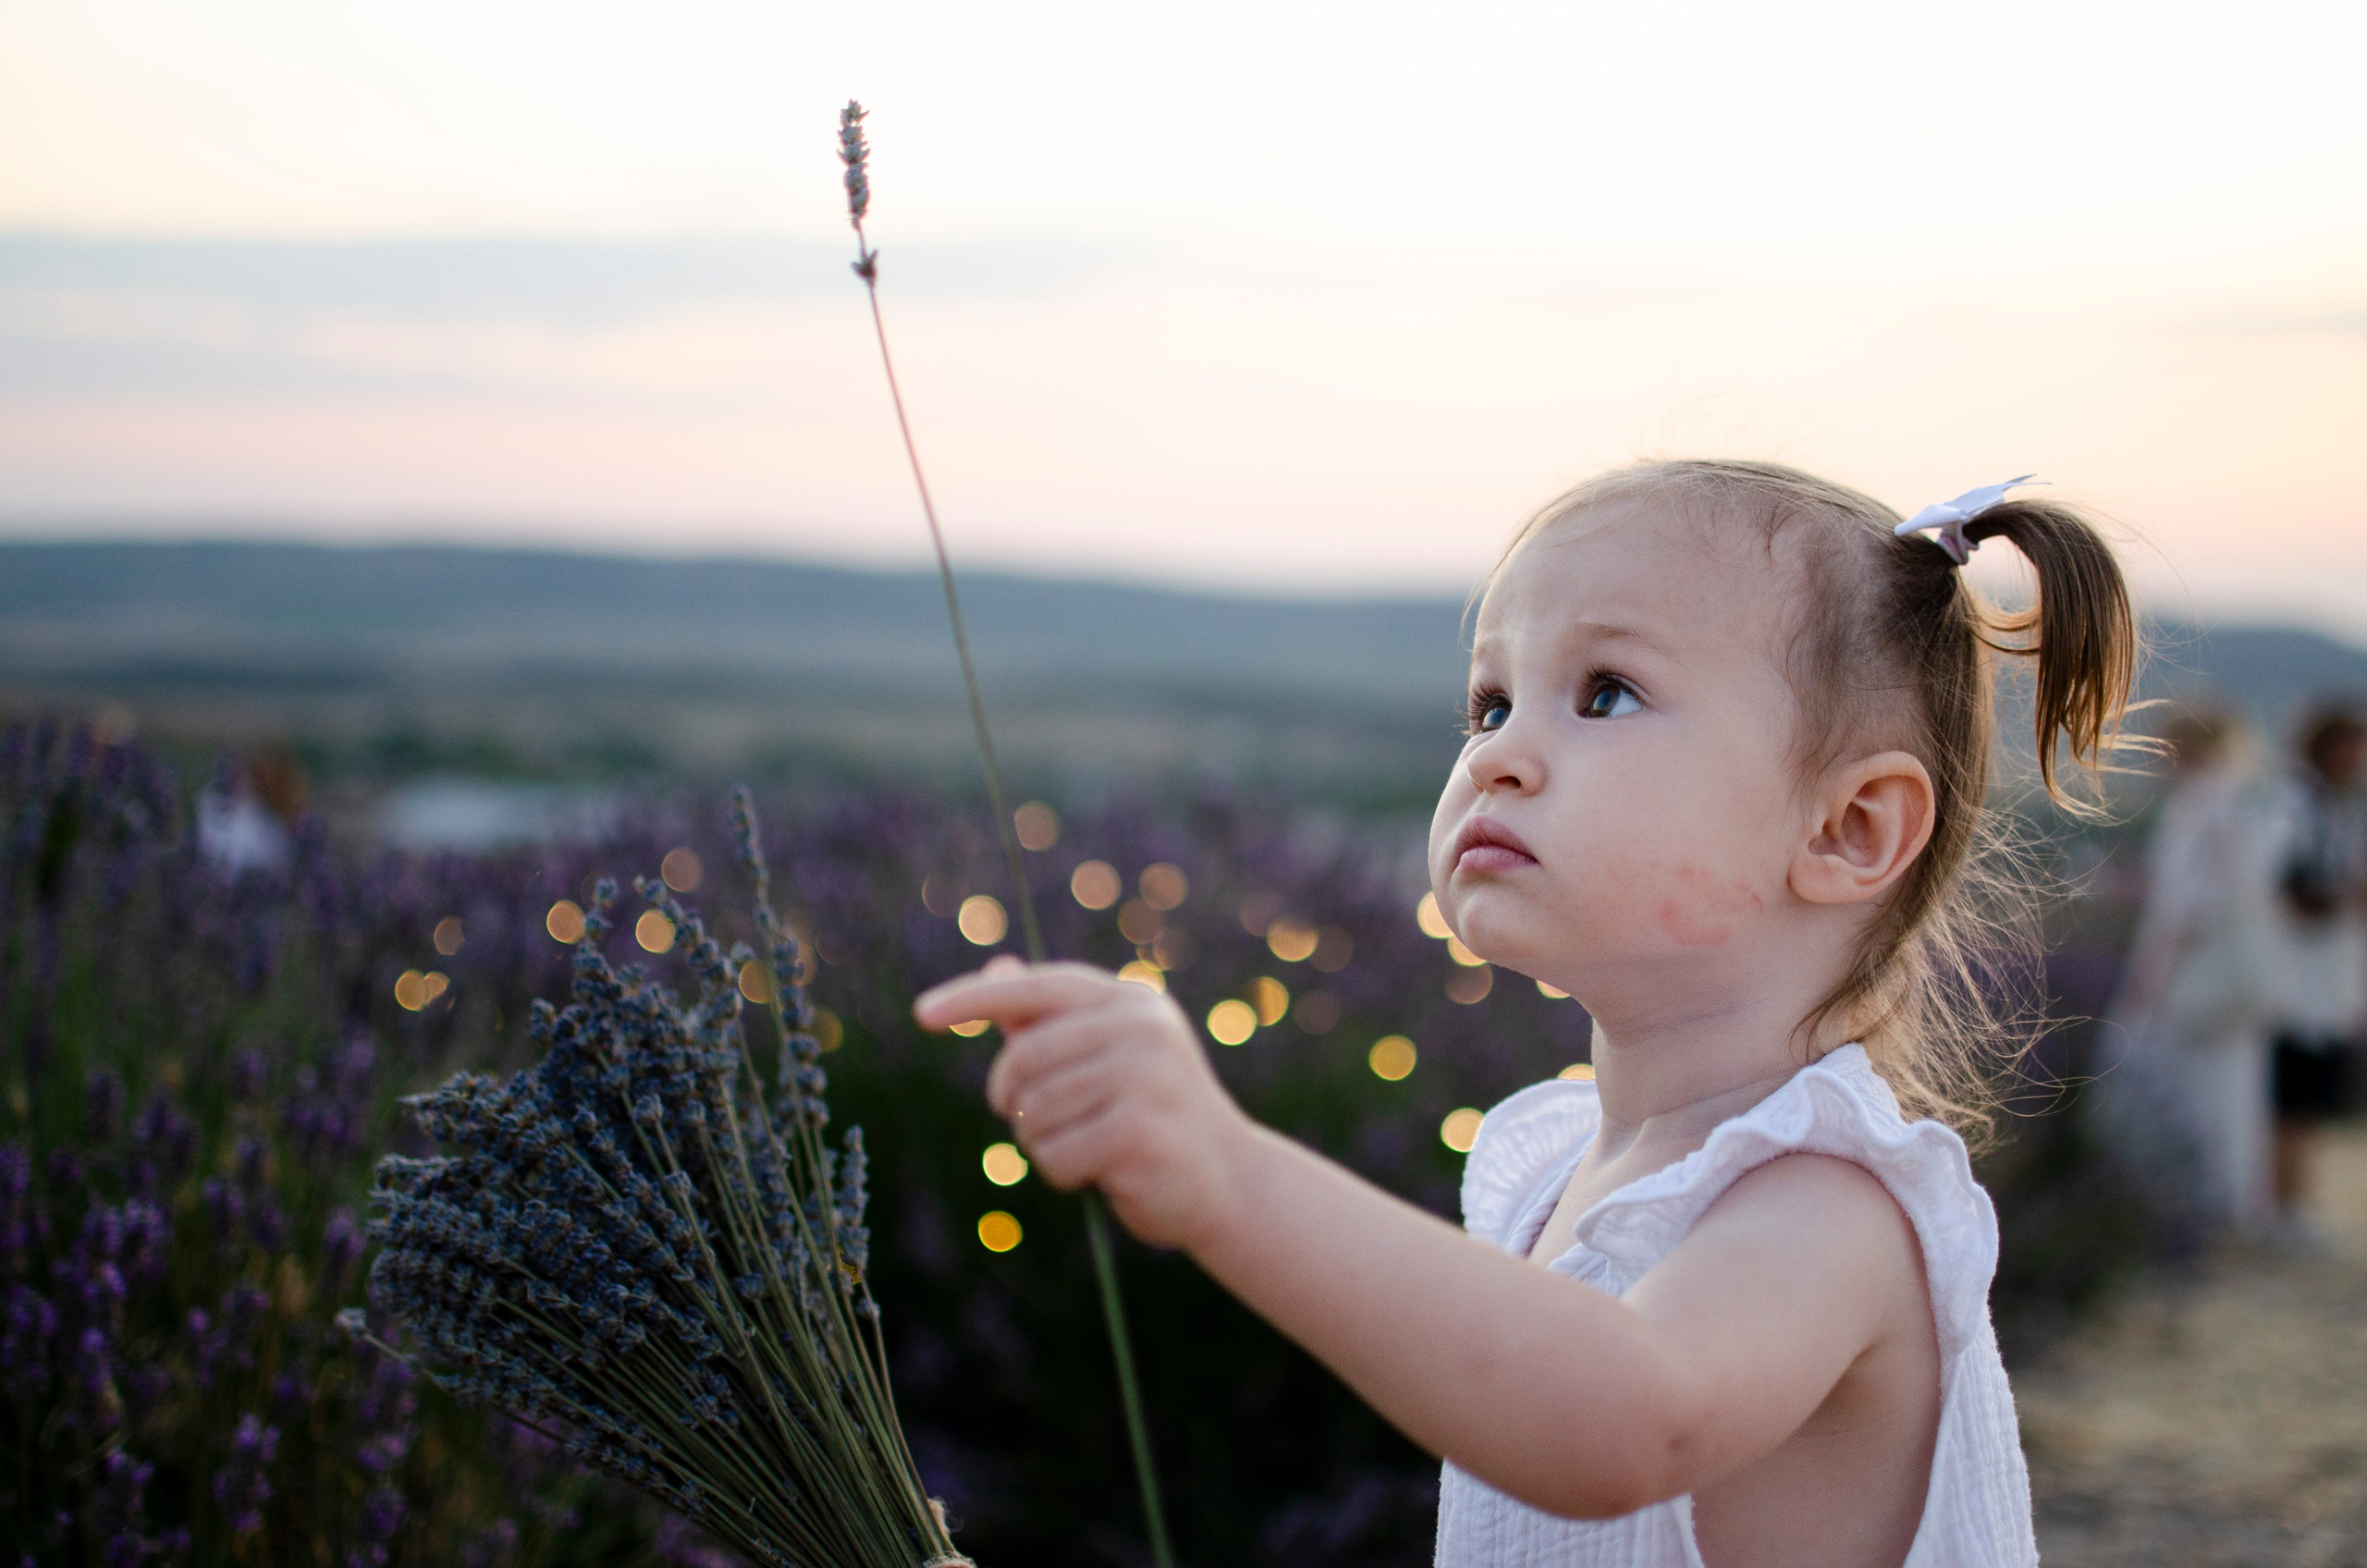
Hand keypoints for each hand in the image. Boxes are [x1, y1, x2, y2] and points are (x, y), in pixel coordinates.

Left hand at [914, 960, 1253, 1249]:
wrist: (1229, 1181)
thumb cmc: (1151, 1116)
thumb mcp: (1102, 1060)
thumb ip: (1047, 1022)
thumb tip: (995, 965)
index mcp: (1128, 1000)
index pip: (1034, 989)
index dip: (973, 998)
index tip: (922, 1014)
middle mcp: (1140, 1027)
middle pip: (1022, 1060)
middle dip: (1014, 1102)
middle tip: (1035, 1123)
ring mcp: (1144, 1075)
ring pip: (1035, 1113)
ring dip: (1044, 1144)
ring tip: (1091, 1148)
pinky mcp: (1139, 1129)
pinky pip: (1055, 1155)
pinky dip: (1065, 1175)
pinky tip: (1107, 1175)